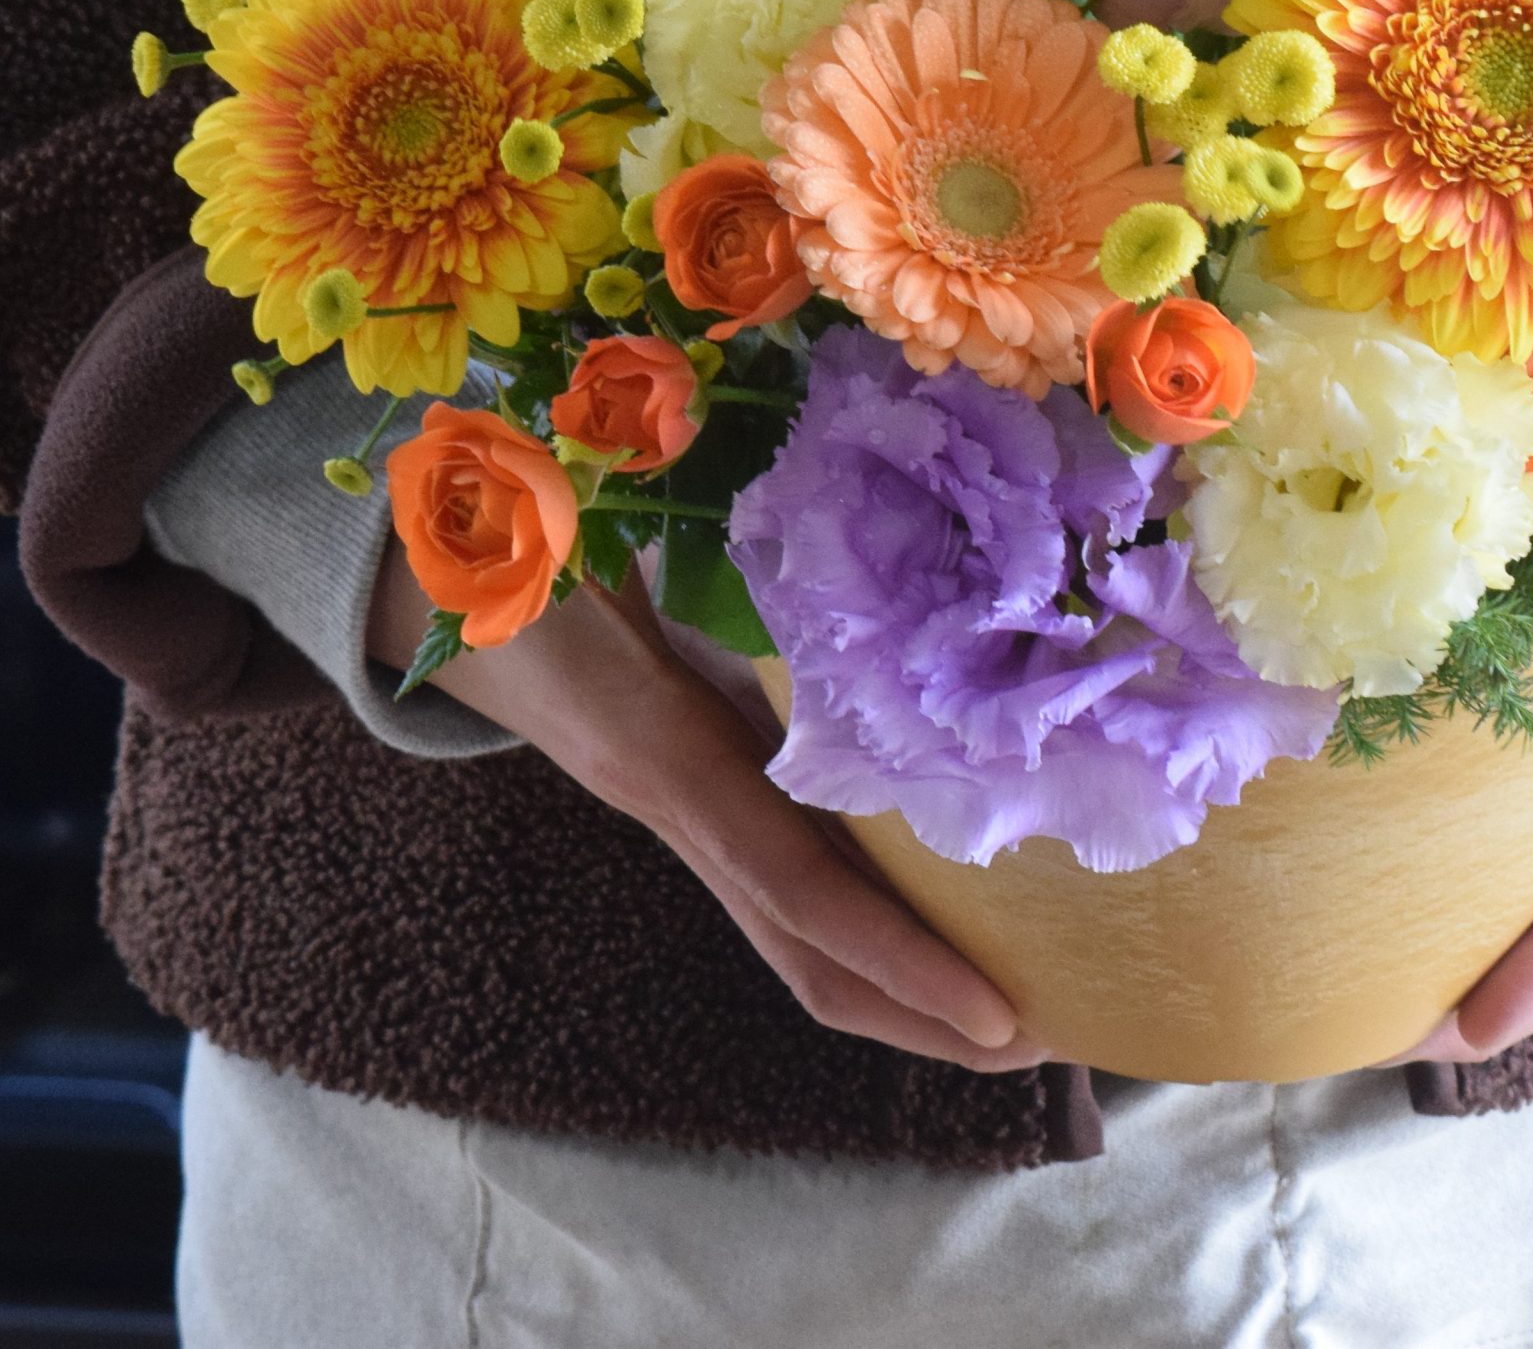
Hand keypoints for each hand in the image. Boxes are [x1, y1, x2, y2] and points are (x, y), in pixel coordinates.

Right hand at [366, 548, 1042, 1073]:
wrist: (453, 561)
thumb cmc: (525, 543)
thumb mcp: (582, 549)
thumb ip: (648, 565)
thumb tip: (683, 521)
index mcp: (668, 755)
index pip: (803, 893)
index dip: (900, 960)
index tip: (998, 1017)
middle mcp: (685, 801)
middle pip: (811, 957)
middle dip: (921, 1015)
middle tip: (1043, 1047)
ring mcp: (690, 800)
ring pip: (802, 931)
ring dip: (902, 983)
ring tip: (1013, 1010)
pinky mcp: (708, 773)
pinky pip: (794, 862)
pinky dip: (871, 903)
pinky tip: (947, 898)